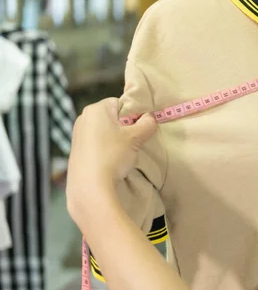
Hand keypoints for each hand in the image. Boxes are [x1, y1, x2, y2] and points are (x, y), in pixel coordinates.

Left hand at [66, 98, 156, 219]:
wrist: (91, 186)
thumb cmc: (113, 155)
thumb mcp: (136, 137)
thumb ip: (147, 123)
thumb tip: (150, 118)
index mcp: (96, 109)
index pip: (120, 103)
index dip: (133, 115)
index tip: (138, 130)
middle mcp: (83, 117)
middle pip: (112, 117)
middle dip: (124, 127)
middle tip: (133, 142)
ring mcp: (77, 134)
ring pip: (104, 130)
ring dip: (116, 139)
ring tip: (122, 153)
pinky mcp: (76, 150)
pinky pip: (96, 142)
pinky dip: (105, 148)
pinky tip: (111, 161)